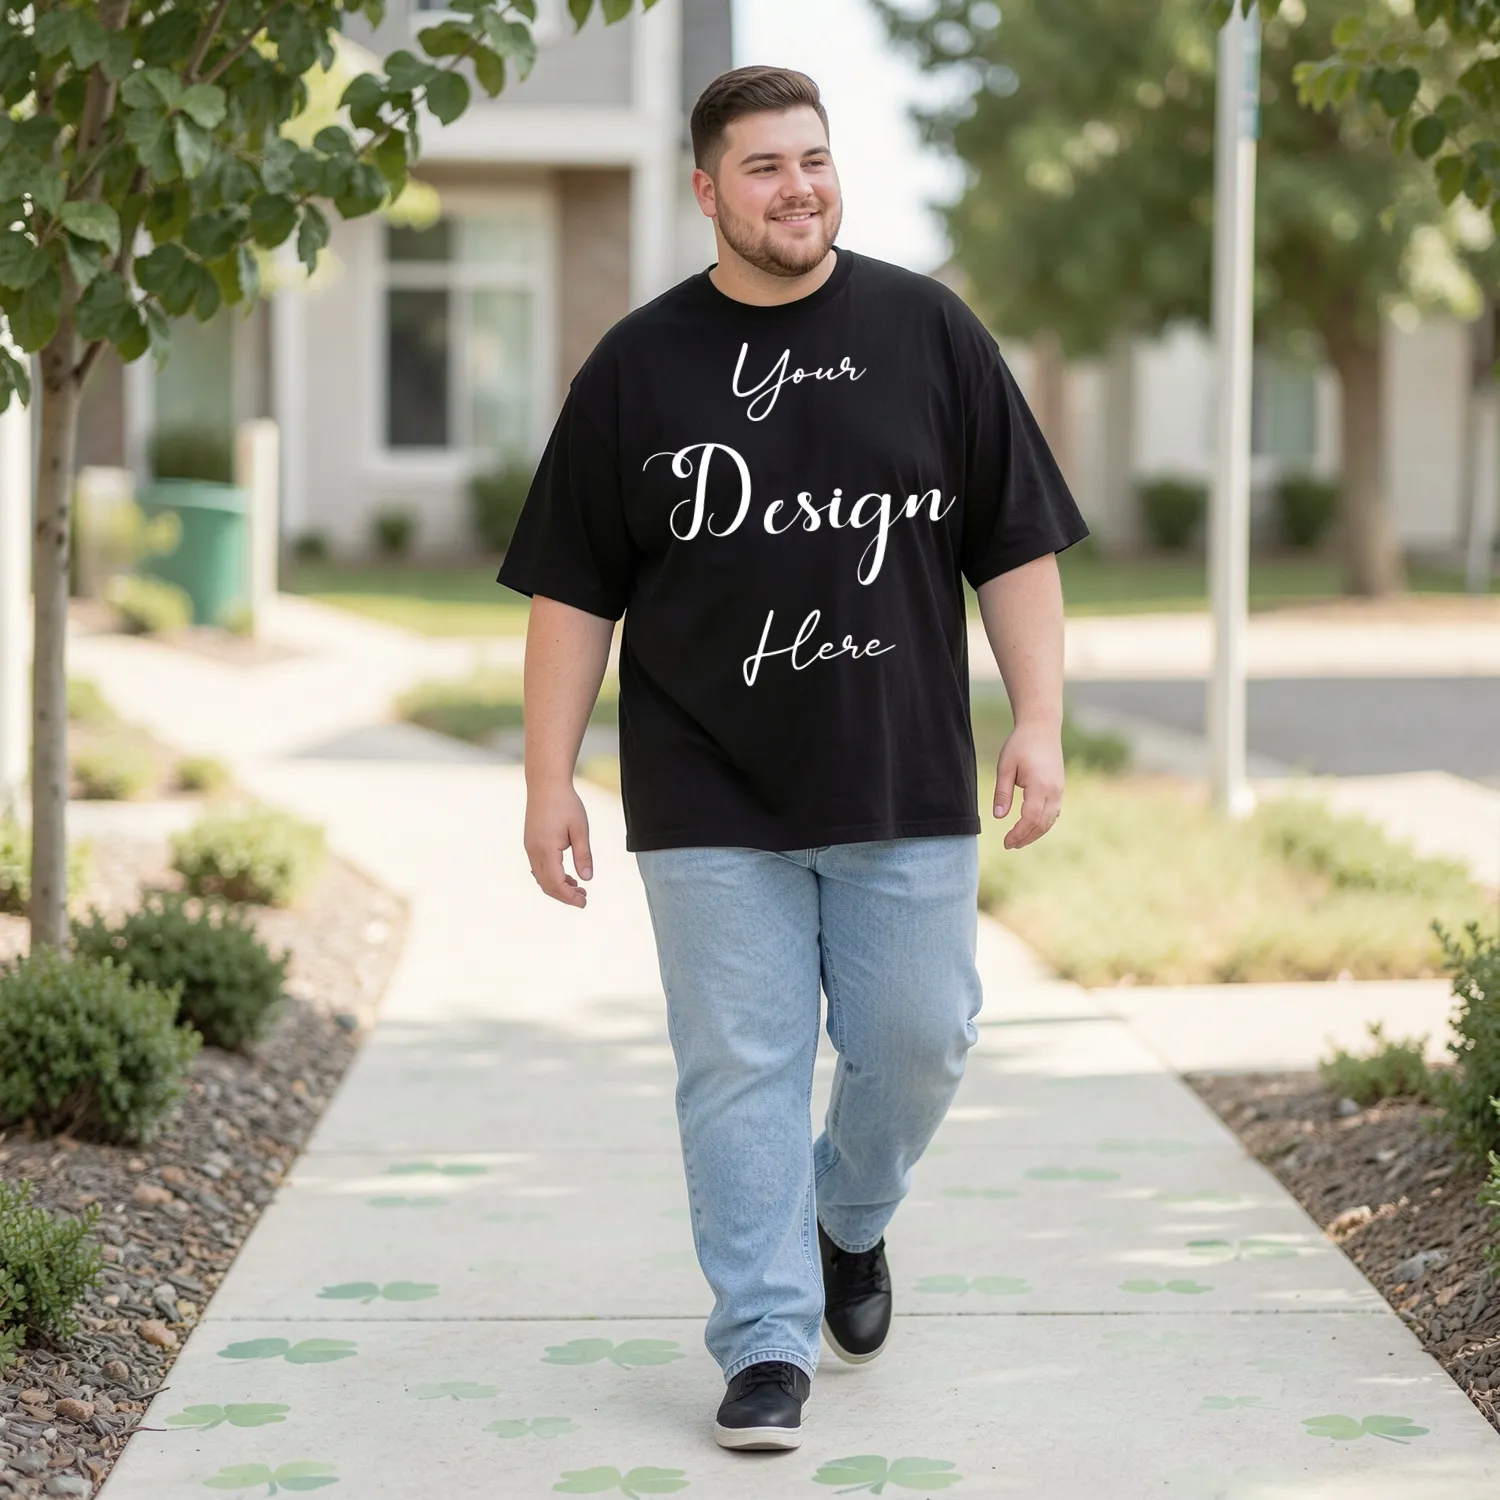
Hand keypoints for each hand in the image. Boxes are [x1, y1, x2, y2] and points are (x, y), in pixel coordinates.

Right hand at [524, 782, 593, 907]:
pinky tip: (565, 875)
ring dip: (557, 886)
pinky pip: (538, 868)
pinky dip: (551, 876)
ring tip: (577, 887)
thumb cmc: (565, 803)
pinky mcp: (530, 843)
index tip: (584, 902)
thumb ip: (583, 855)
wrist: (546, 784)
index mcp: (546, 849)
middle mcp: (534, 851)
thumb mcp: (580, 829)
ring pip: (541, 877)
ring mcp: (530, 848)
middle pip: (546, 885)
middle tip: (583, 897)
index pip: (556, 883)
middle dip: (564, 895)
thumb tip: (587, 879)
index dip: (569, 897)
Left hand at [993, 721, 1063, 849]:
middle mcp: (1054, 790)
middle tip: (1009, 845)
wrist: (1042, 728)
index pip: (1030, 818)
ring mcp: (1059, 790)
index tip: (1006, 842)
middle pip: (1042, 824)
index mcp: (1040, 785)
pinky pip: (1054, 812)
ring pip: (1050, 820)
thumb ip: (1002, 792)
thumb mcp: (1005, 767)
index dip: (1018, 833)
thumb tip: (998, 817)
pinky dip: (1043, 824)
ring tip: (1018, 841)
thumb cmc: (1020, 744)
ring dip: (1035, 833)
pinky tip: (1030, 827)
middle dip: (1026, 838)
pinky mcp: (1060, 788)